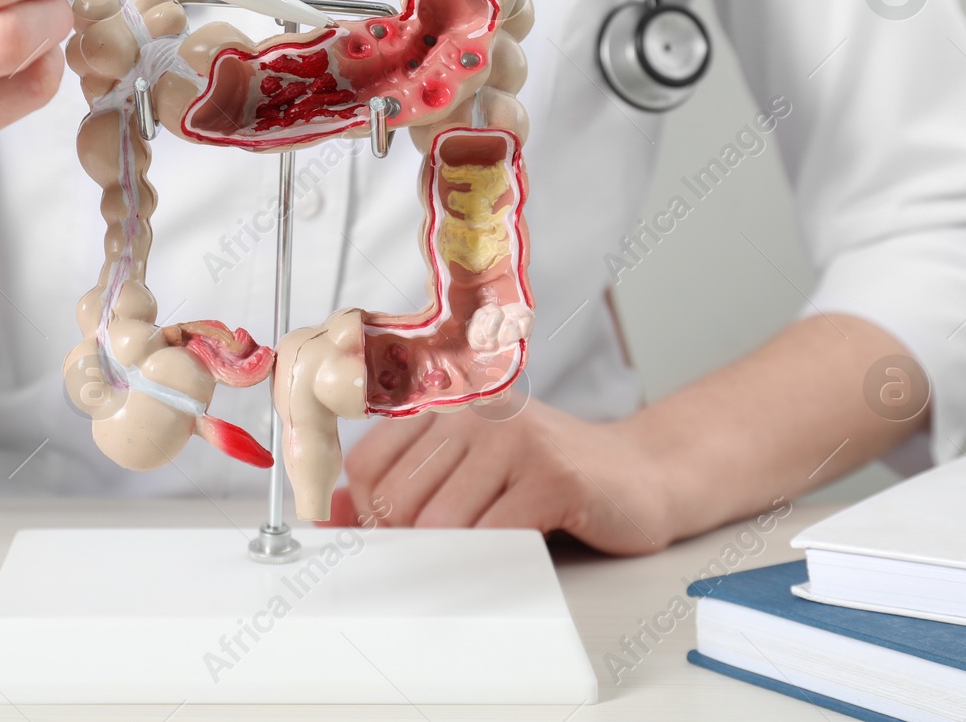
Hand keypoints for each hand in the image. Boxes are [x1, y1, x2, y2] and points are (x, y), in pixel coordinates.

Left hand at [322, 400, 677, 555]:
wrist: (638, 474)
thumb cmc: (545, 475)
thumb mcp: (468, 467)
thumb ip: (402, 483)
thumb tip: (327, 515)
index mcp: (446, 402)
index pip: (367, 462)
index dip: (366, 512)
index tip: (385, 538)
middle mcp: (475, 412)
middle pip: (396, 497)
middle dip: (405, 543)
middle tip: (437, 557)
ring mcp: (516, 440)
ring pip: (438, 522)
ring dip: (448, 558)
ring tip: (475, 555)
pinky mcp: (553, 477)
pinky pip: (491, 535)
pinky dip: (485, 562)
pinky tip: (504, 556)